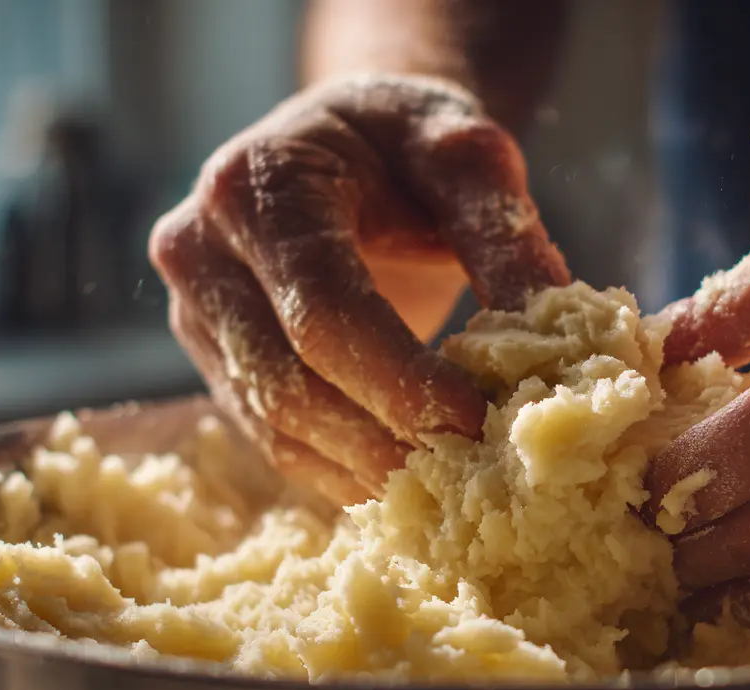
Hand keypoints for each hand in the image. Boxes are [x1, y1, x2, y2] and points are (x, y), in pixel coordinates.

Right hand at [150, 75, 567, 504]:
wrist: (342, 138)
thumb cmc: (405, 140)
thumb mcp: (464, 154)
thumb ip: (502, 230)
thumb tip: (554, 327)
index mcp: (254, 188)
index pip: (323, 309)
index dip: (399, 378)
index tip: (476, 422)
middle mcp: (199, 253)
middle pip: (288, 382)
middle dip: (386, 440)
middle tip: (474, 476)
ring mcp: (195, 314)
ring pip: (275, 425)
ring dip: (366, 470)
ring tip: (452, 491)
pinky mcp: (214, 361)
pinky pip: (273, 438)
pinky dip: (343, 471)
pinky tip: (409, 484)